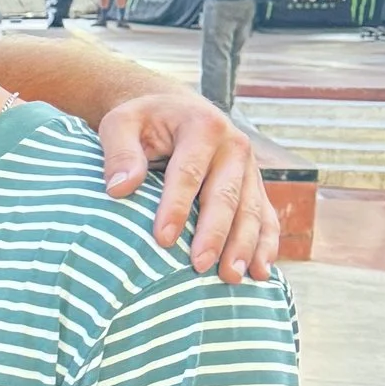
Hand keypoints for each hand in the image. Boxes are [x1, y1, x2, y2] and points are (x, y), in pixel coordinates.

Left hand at [97, 92, 276, 283]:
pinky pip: (266, 216)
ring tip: (232, 277)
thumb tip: (118, 189)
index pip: (188, 173)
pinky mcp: (255, 185)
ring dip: (244, 245)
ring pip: (251, 210)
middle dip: (215, 234)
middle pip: (226, 195)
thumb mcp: (121, 124)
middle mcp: (234, 145)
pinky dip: (265, 244)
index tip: (163, 240)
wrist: (175, 108)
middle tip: (200, 266)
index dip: (176, 207)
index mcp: (202, 126)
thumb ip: (119, 153)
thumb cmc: (144, 121)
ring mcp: (249, 167)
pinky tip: (261, 272)